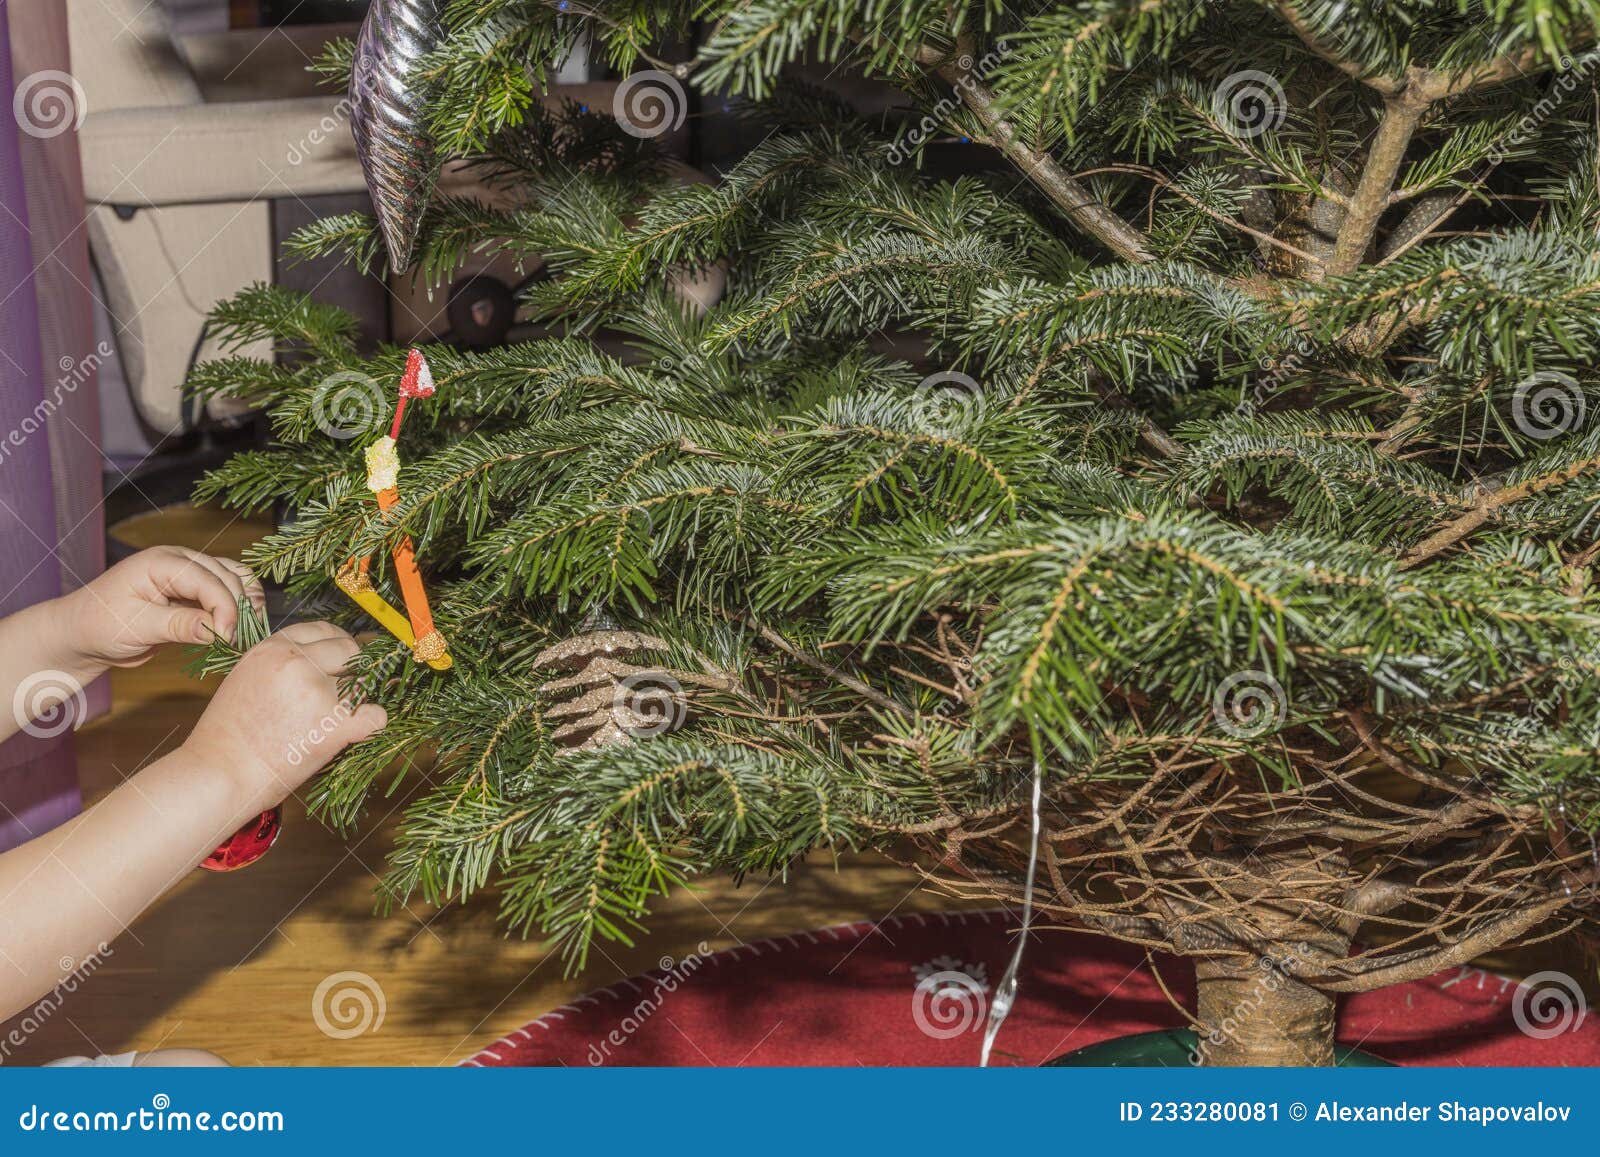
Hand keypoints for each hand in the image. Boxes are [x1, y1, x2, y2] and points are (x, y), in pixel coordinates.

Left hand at [50, 547, 263, 676]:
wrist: (82, 634)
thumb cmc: (99, 625)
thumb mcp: (137, 627)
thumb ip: (180, 625)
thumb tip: (219, 630)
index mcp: (162, 562)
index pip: (208, 579)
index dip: (225, 607)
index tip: (228, 637)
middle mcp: (180, 561)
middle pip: (227, 575)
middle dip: (238, 606)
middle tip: (237, 640)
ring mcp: (188, 575)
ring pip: (234, 578)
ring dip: (245, 602)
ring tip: (247, 630)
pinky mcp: (193, 592)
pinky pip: (226, 592)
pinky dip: (237, 607)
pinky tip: (239, 626)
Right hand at [181, 622, 386, 808]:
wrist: (218, 775)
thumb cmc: (227, 736)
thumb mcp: (246, 679)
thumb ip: (280, 664)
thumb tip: (319, 661)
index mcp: (272, 648)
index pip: (323, 630)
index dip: (336, 645)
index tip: (339, 662)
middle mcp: (296, 663)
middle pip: (350, 650)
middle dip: (353, 670)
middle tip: (345, 692)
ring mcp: (317, 692)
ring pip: (364, 682)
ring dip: (358, 699)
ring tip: (336, 719)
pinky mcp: (334, 725)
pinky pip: (375, 715)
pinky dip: (371, 725)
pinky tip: (354, 732)